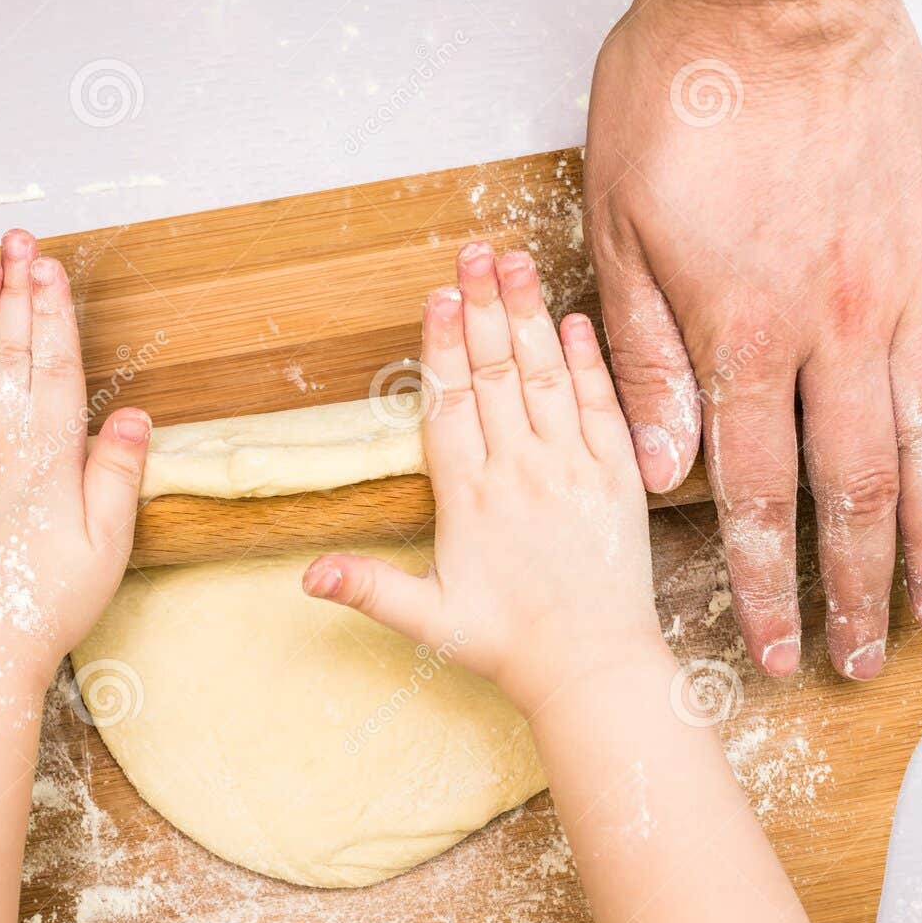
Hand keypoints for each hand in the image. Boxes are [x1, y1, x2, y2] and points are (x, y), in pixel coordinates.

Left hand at [0, 232, 149, 686]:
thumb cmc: (44, 608)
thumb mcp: (106, 547)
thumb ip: (117, 475)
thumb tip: (132, 417)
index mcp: (46, 455)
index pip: (51, 364)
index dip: (52, 311)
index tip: (50, 266)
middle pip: (5, 350)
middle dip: (13, 290)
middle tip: (16, 240)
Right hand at [302, 243, 661, 713]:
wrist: (592, 669)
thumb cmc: (506, 647)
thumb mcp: (426, 620)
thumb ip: (367, 588)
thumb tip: (305, 575)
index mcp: (468, 498)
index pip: (448, 403)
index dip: (442, 344)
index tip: (438, 294)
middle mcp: (519, 472)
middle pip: (495, 374)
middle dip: (483, 307)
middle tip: (475, 252)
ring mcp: (571, 470)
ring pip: (546, 377)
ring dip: (529, 316)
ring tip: (515, 262)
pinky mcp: (616, 479)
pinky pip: (601, 407)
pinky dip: (588, 360)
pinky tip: (574, 319)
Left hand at [584, 0, 921, 679]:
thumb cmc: (686, 99)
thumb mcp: (621, 231)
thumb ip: (647, 357)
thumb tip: (658, 466)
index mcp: (742, 333)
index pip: (753, 494)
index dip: (763, 582)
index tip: (772, 643)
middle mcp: (833, 329)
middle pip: (850, 492)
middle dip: (851, 587)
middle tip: (852, 655)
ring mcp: (902, 292)